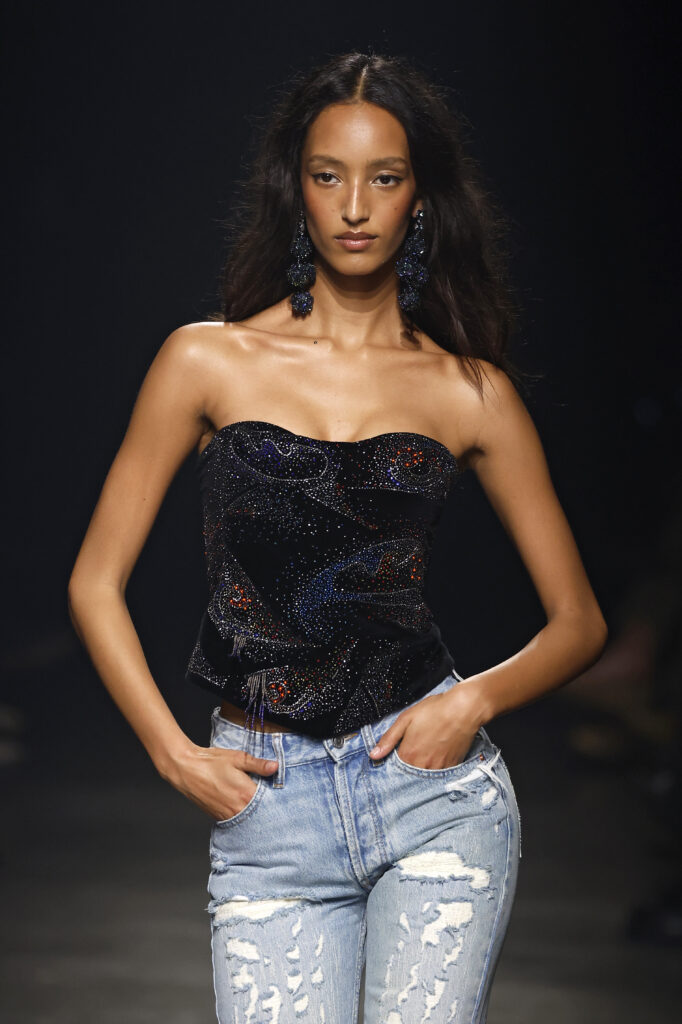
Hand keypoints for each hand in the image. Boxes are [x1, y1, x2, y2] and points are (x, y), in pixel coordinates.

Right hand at [160, 742, 278, 820]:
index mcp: (247, 794)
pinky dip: (242, 815)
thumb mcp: (238, 758)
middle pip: (261, 814)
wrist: (186, 769)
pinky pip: (236, 820)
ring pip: (248, 819)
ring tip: (256, 803)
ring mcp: (228, 815)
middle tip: (273, 802)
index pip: (270, 802)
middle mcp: (238, 809)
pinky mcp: (218, 817)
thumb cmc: (211, 762)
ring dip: (254, 813)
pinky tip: (242, 806)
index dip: (277, 799)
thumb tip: (275, 767)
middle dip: (267, 808)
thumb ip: (258, 764)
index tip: (283, 795)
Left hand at [369, 689, 482, 769]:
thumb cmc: (435, 710)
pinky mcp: (452, 767)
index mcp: (409, 754)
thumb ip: (388, 739)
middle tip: (414, 752)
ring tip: (426, 752)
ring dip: (422, 769)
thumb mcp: (406, 719)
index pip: (394, 770)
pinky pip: (439, 775)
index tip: (396, 756)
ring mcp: (438, 769)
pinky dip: (435, 769)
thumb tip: (374, 755)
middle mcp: (423, 766)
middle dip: (408, 768)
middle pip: (409, 776)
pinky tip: (437, 754)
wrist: (464, 709)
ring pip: (424, 777)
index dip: (393, 764)